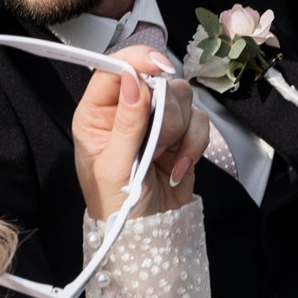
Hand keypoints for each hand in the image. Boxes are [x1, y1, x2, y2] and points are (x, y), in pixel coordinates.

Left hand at [70, 44, 209, 222]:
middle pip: (157, 80)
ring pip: (182, 98)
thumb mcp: (113, 168)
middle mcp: (127, 112)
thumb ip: (125, 123)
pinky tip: (178, 167)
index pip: (115, 69)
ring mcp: (155, 123)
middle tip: (156, 143)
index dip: (137, 61)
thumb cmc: (115, 207)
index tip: (158, 68)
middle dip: (164, 112)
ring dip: (179, 130)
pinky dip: (194, 145)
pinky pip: (200, 122)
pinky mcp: (181, 136)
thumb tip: (133, 81)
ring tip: (162, 158)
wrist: (146, 236)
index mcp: (97, 114)